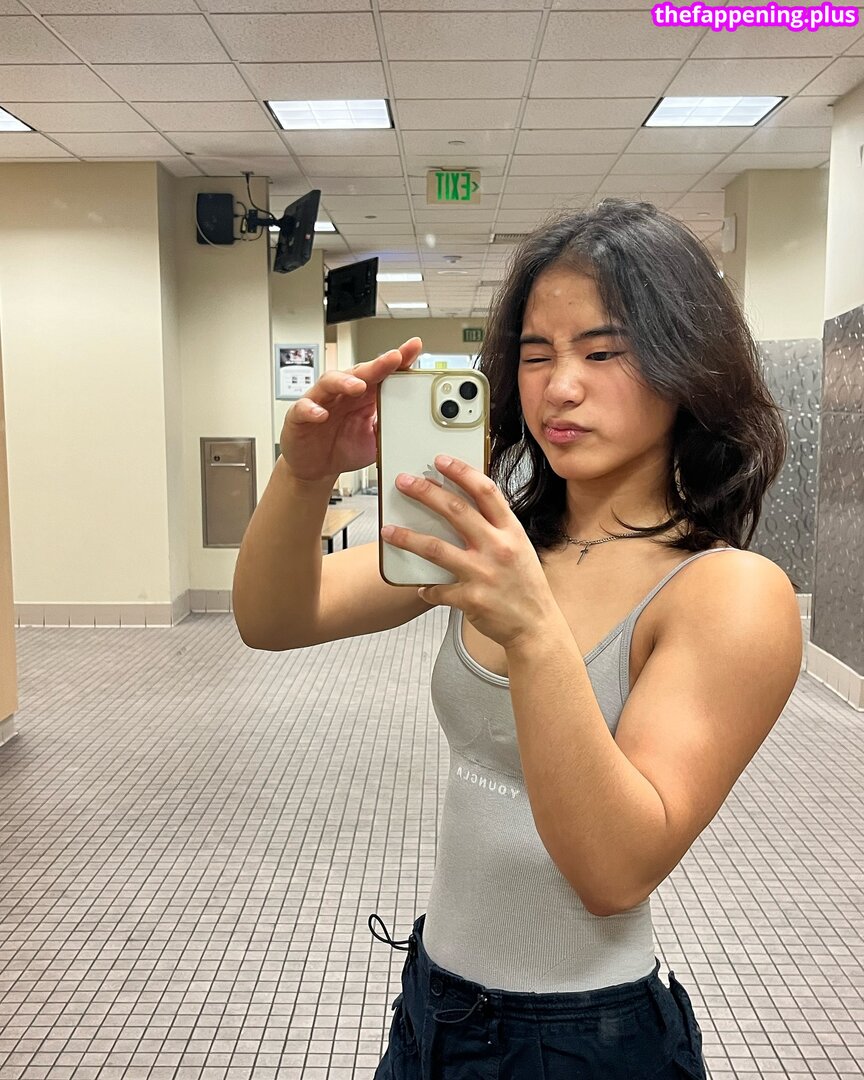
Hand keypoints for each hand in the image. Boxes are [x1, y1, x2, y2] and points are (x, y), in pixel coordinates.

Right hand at [279, 338, 422, 482]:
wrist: (316, 467)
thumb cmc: (343, 447)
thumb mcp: (374, 440)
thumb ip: (390, 427)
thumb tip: (413, 422)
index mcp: (363, 396)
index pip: (382, 373)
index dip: (397, 360)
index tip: (414, 348)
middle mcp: (342, 394)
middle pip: (360, 372)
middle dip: (378, 364)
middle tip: (394, 358)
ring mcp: (321, 402)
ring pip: (330, 382)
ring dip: (345, 381)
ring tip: (358, 386)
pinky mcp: (300, 417)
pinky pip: (304, 408)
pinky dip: (312, 409)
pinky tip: (321, 414)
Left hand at [380, 456, 557, 650]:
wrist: (536, 626)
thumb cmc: (525, 585)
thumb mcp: (519, 548)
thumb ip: (495, 528)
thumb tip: (463, 507)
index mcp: (511, 531)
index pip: (486, 491)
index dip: (461, 472)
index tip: (440, 460)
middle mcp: (498, 548)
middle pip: (456, 511)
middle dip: (426, 492)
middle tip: (404, 482)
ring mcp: (484, 574)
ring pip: (436, 548)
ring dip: (408, 538)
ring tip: (387, 531)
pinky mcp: (471, 599)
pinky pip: (438, 589)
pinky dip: (426, 588)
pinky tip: (419, 586)